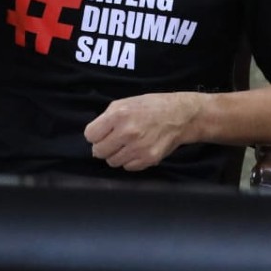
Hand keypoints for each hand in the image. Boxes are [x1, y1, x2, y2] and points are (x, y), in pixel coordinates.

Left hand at [84, 92, 202, 170]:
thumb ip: (106, 118)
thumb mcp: (124, 103)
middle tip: (113, 141)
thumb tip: (93, 137)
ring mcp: (138, 148)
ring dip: (116, 155)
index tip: (101, 133)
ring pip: (112, 162)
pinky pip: (128, 167)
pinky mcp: (149, 159)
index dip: (95, 134)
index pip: (90, 135)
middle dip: (103, 146)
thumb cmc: (150, 106)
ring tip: (126, 145)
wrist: (180, 116)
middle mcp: (127, 133)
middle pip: (99, 151)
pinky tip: (137, 150)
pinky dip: (129, 161)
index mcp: (118, 115)